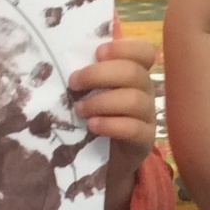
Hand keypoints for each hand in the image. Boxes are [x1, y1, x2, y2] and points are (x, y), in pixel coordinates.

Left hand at [69, 37, 158, 209]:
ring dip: (101, 101)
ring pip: (134, 100)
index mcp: (135, 72)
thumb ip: (87, 75)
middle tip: (73, 82)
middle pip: (134, 73)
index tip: (97, 52)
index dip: (124, 48)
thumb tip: (60, 57)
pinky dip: (111, 124)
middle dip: (99, 74)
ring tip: (79, 109)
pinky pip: (134, 128)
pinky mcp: (145, 140)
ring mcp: (149, 115)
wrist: (106, 161)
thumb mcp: (91, 93)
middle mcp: (147, 90)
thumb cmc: (95, 117)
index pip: (144, 51)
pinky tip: (92, 126)